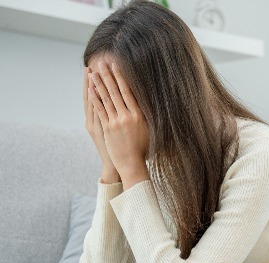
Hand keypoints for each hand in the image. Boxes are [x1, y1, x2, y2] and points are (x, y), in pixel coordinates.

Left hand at [88, 61, 149, 187]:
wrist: (132, 164)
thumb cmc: (142, 148)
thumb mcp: (148, 130)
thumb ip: (145, 116)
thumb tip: (145, 102)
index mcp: (139, 115)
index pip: (129, 92)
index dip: (121, 78)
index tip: (117, 66)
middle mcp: (127, 116)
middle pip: (116, 92)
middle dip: (108, 76)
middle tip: (102, 63)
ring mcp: (116, 122)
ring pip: (106, 99)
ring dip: (99, 84)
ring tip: (93, 72)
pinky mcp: (107, 128)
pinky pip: (100, 110)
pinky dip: (95, 99)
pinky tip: (91, 90)